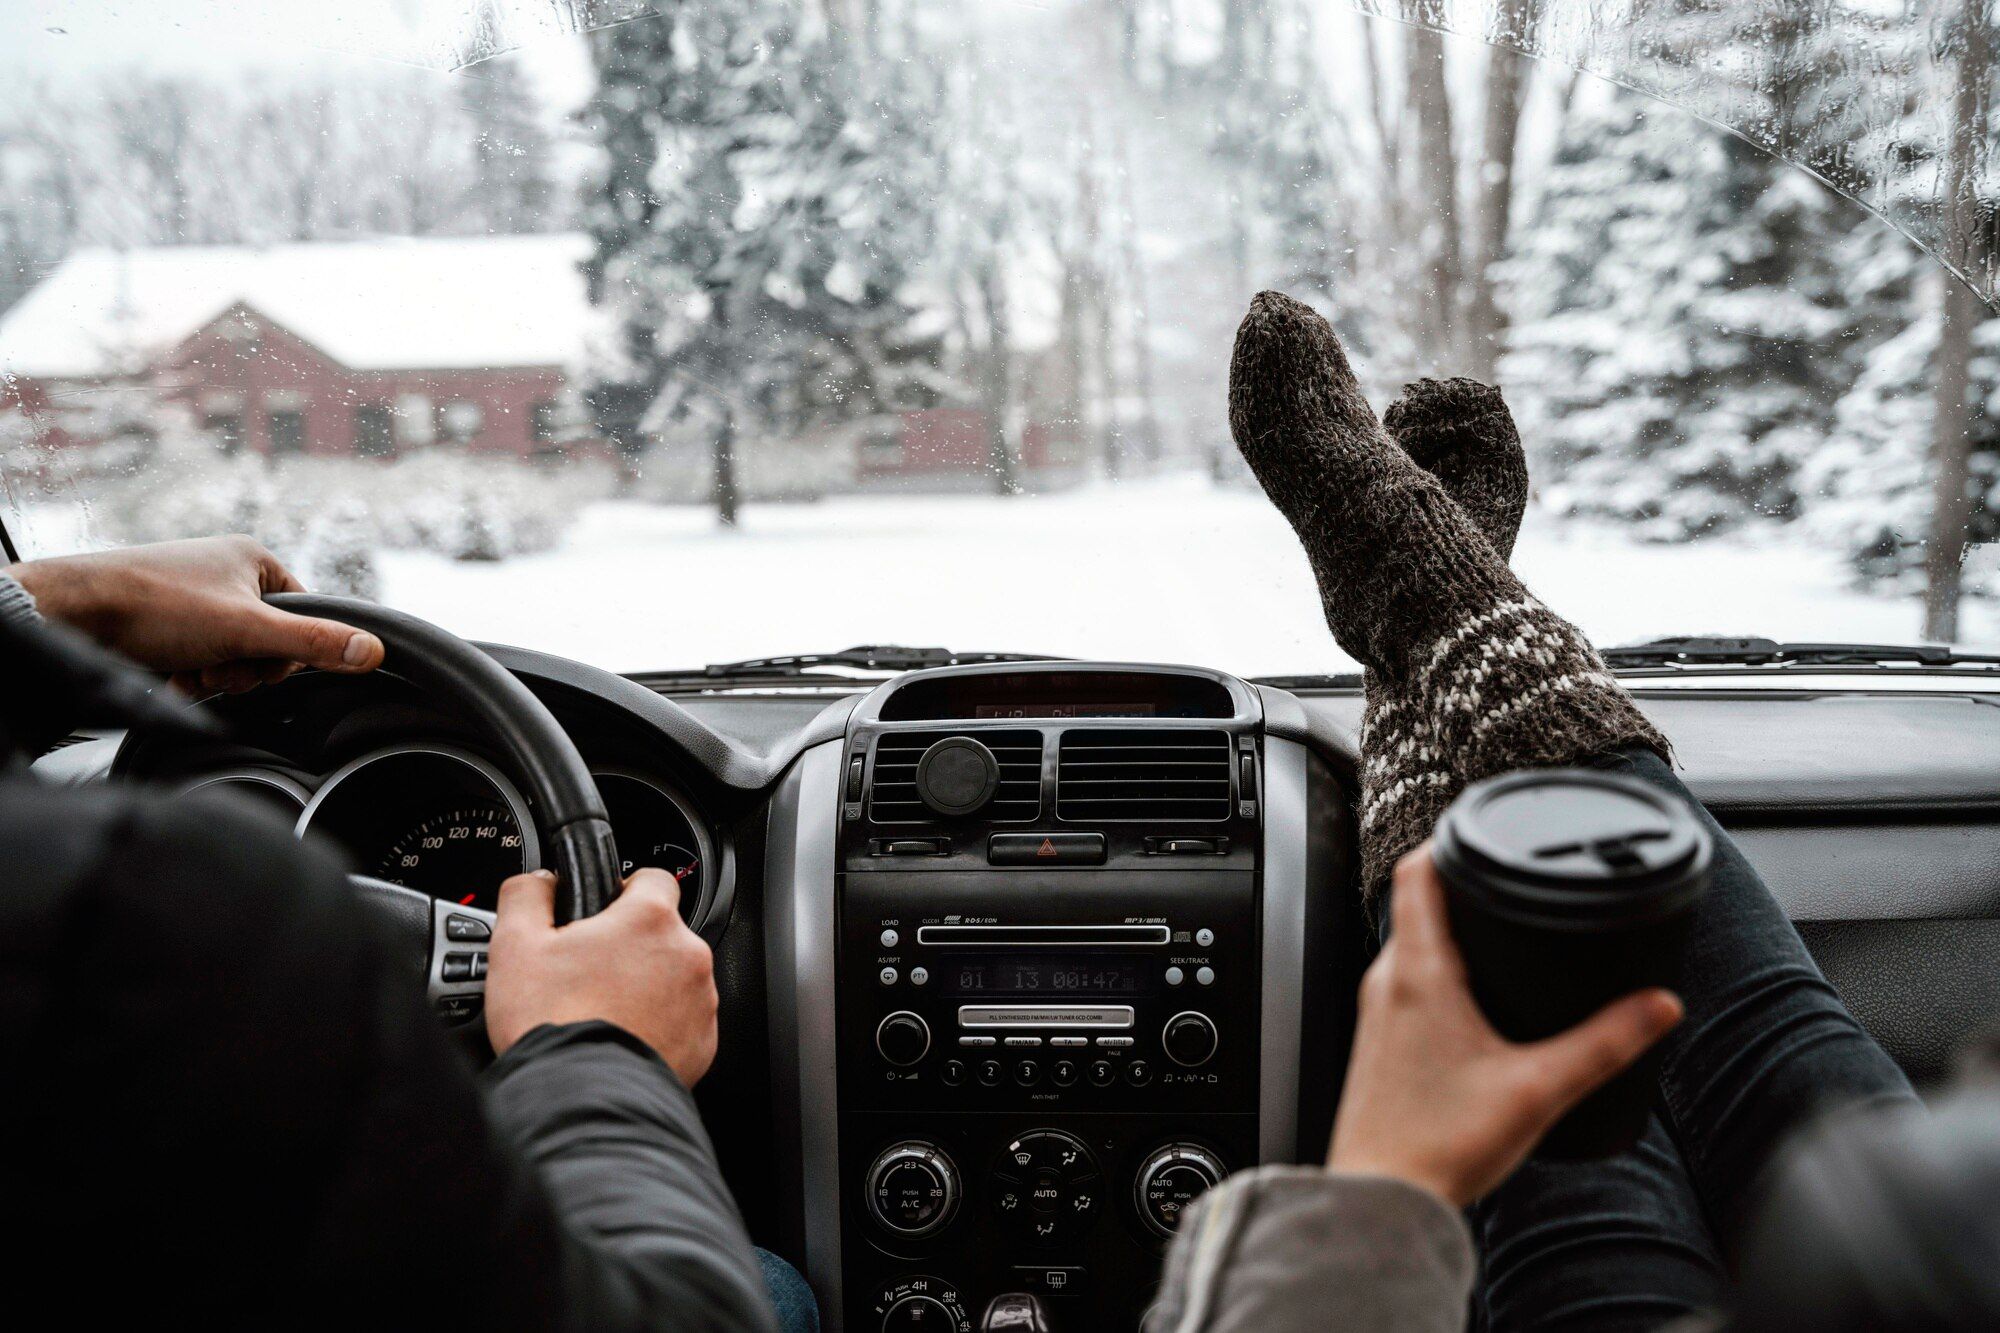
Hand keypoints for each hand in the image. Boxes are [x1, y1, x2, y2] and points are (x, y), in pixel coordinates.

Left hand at [7, 535, 384, 693]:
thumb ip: (313, 643)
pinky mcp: (166, 620)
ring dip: (216, 673)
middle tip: (216, 665)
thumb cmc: (155, 607)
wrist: (73, 613)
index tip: (257, 657)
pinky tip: (170, 673)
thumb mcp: (247, 630)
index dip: (287, 650)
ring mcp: (194, 596)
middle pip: (268, 640)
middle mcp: (225, 572)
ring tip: (188, 667)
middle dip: (245, 666)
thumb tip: (374, 651)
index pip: (303, 615)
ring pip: (232, 654)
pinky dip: (190, 674)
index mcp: (253, 559)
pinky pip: (200, 658)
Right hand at [486, 867, 718, 1085]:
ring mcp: (700, 1002)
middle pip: (661, 934)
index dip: (624, 891)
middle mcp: (687, 955)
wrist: (579, 1100)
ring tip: (602, 1012)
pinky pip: (683, 1022)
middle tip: (589, 974)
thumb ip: (527, 896)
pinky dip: (658, 1026)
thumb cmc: (552, 1023)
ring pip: (673, 979)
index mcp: (649, 919)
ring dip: (646, 988)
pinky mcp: (703, 1043)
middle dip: (629, 948)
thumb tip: (538, 882)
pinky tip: (621, 1038)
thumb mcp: (515, 945)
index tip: (605, 912)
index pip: (652, 878)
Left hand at [1326, 847, 1683, 1206]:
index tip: (1480, 826)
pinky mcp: (1378, 1042)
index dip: (1447, 838)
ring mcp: (1375, 1012)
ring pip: (1411, 944)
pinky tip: (1473, 997)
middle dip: (1462, 886)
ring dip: (1449, 930)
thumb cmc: (1438, 1147)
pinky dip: (1437, 969)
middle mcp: (1385, 982)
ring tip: (1498, 930)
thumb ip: (1606, 1042)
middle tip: (1507, 880)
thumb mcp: (1540, 1088)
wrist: (1381, 1199)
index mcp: (1417, 973)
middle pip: (1417, 904)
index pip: (1416, 872)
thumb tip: (1659, 1004)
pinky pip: (1405, 982)